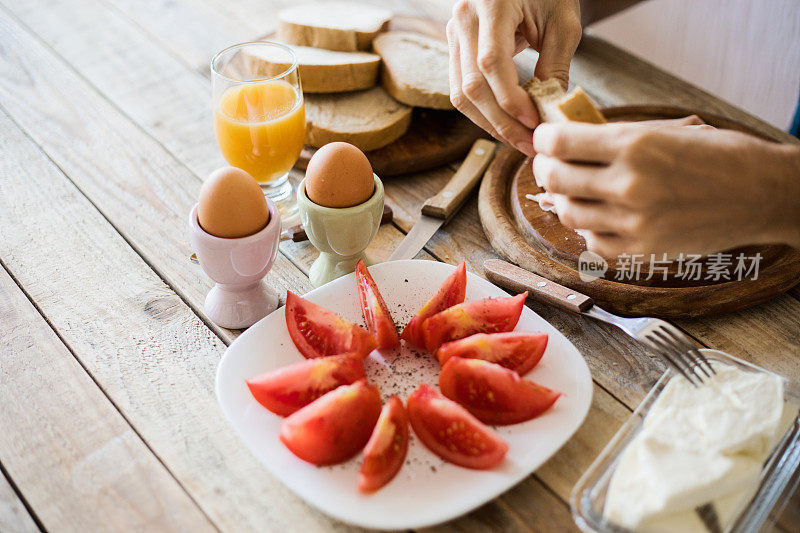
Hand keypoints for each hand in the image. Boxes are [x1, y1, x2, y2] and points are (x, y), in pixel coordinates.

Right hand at [447, 0, 581, 154]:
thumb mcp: (562, 23)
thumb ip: (555, 65)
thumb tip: (550, 112)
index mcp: (491, 4)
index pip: (491, 62)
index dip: (510, 98)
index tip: (534, 121)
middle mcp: (463, 18)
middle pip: (472, 85)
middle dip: (500, 121)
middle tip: (528, 143)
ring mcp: (454, 33)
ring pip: (460, 93)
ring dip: (489, 123)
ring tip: (517, 139)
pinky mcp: (455, 47)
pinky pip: (461, 88)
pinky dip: (483, 111)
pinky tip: (505, 123)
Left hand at [532, 121, 799, 257]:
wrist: (764, 193)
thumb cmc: (721, 154)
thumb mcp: (669, 129)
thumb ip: (620, 136)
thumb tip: (575, 138)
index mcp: (635, 144)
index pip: (560, 143)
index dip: (543, 139)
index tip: (545, 139)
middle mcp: (630, 183)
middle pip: (556, 179)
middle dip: (544, 169)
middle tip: (549, 165)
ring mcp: (635, 221)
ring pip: (569, 214)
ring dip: (563, 200)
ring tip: (570, 191)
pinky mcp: (644, 251)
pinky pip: (594, 244)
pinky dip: (588, 230)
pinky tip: (596, 217)